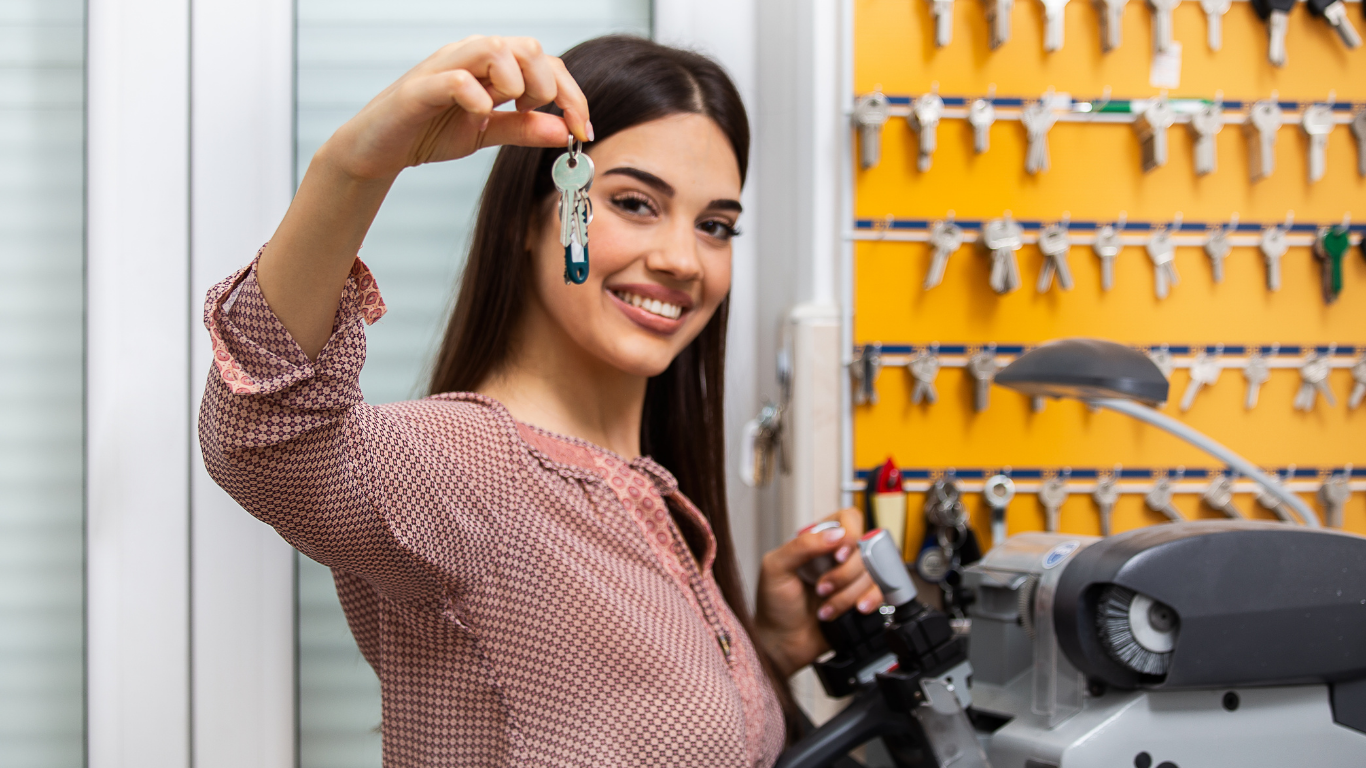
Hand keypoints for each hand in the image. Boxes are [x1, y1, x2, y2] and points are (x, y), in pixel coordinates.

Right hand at [256, 35, 589, 357]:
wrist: (378, 150)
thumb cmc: (429, 132)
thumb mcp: (486, 134)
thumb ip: (523, 129)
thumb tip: (563, 130)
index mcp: (492, 67)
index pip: (546, 63)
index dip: (572, 95)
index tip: (582, 130)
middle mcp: (471, 58)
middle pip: (528, 48)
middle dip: (549, 86)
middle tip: (543, 118)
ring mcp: (444, 68)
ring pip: (493, 49)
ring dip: (517, 80)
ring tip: (513, 108)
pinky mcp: (419, 89)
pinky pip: (454, 79)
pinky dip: (475, 94)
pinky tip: (483, 114)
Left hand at [753, 508, 883, 677]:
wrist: (782, 643)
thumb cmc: (774, 606)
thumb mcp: (776, 567)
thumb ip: (802, 545)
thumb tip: (835, 534)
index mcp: (817, 541)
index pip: (848, 519)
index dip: (850, 535)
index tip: (838, 556)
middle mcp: (838, 556)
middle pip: (865, 548)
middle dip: (843, 574)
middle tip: (822, 589)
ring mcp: (852, 578)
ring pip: (872, 572)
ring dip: (848, 594)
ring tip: (827, 606)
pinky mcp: (862, 598)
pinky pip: (880, 592)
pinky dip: (868, 601)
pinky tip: (853, 609)